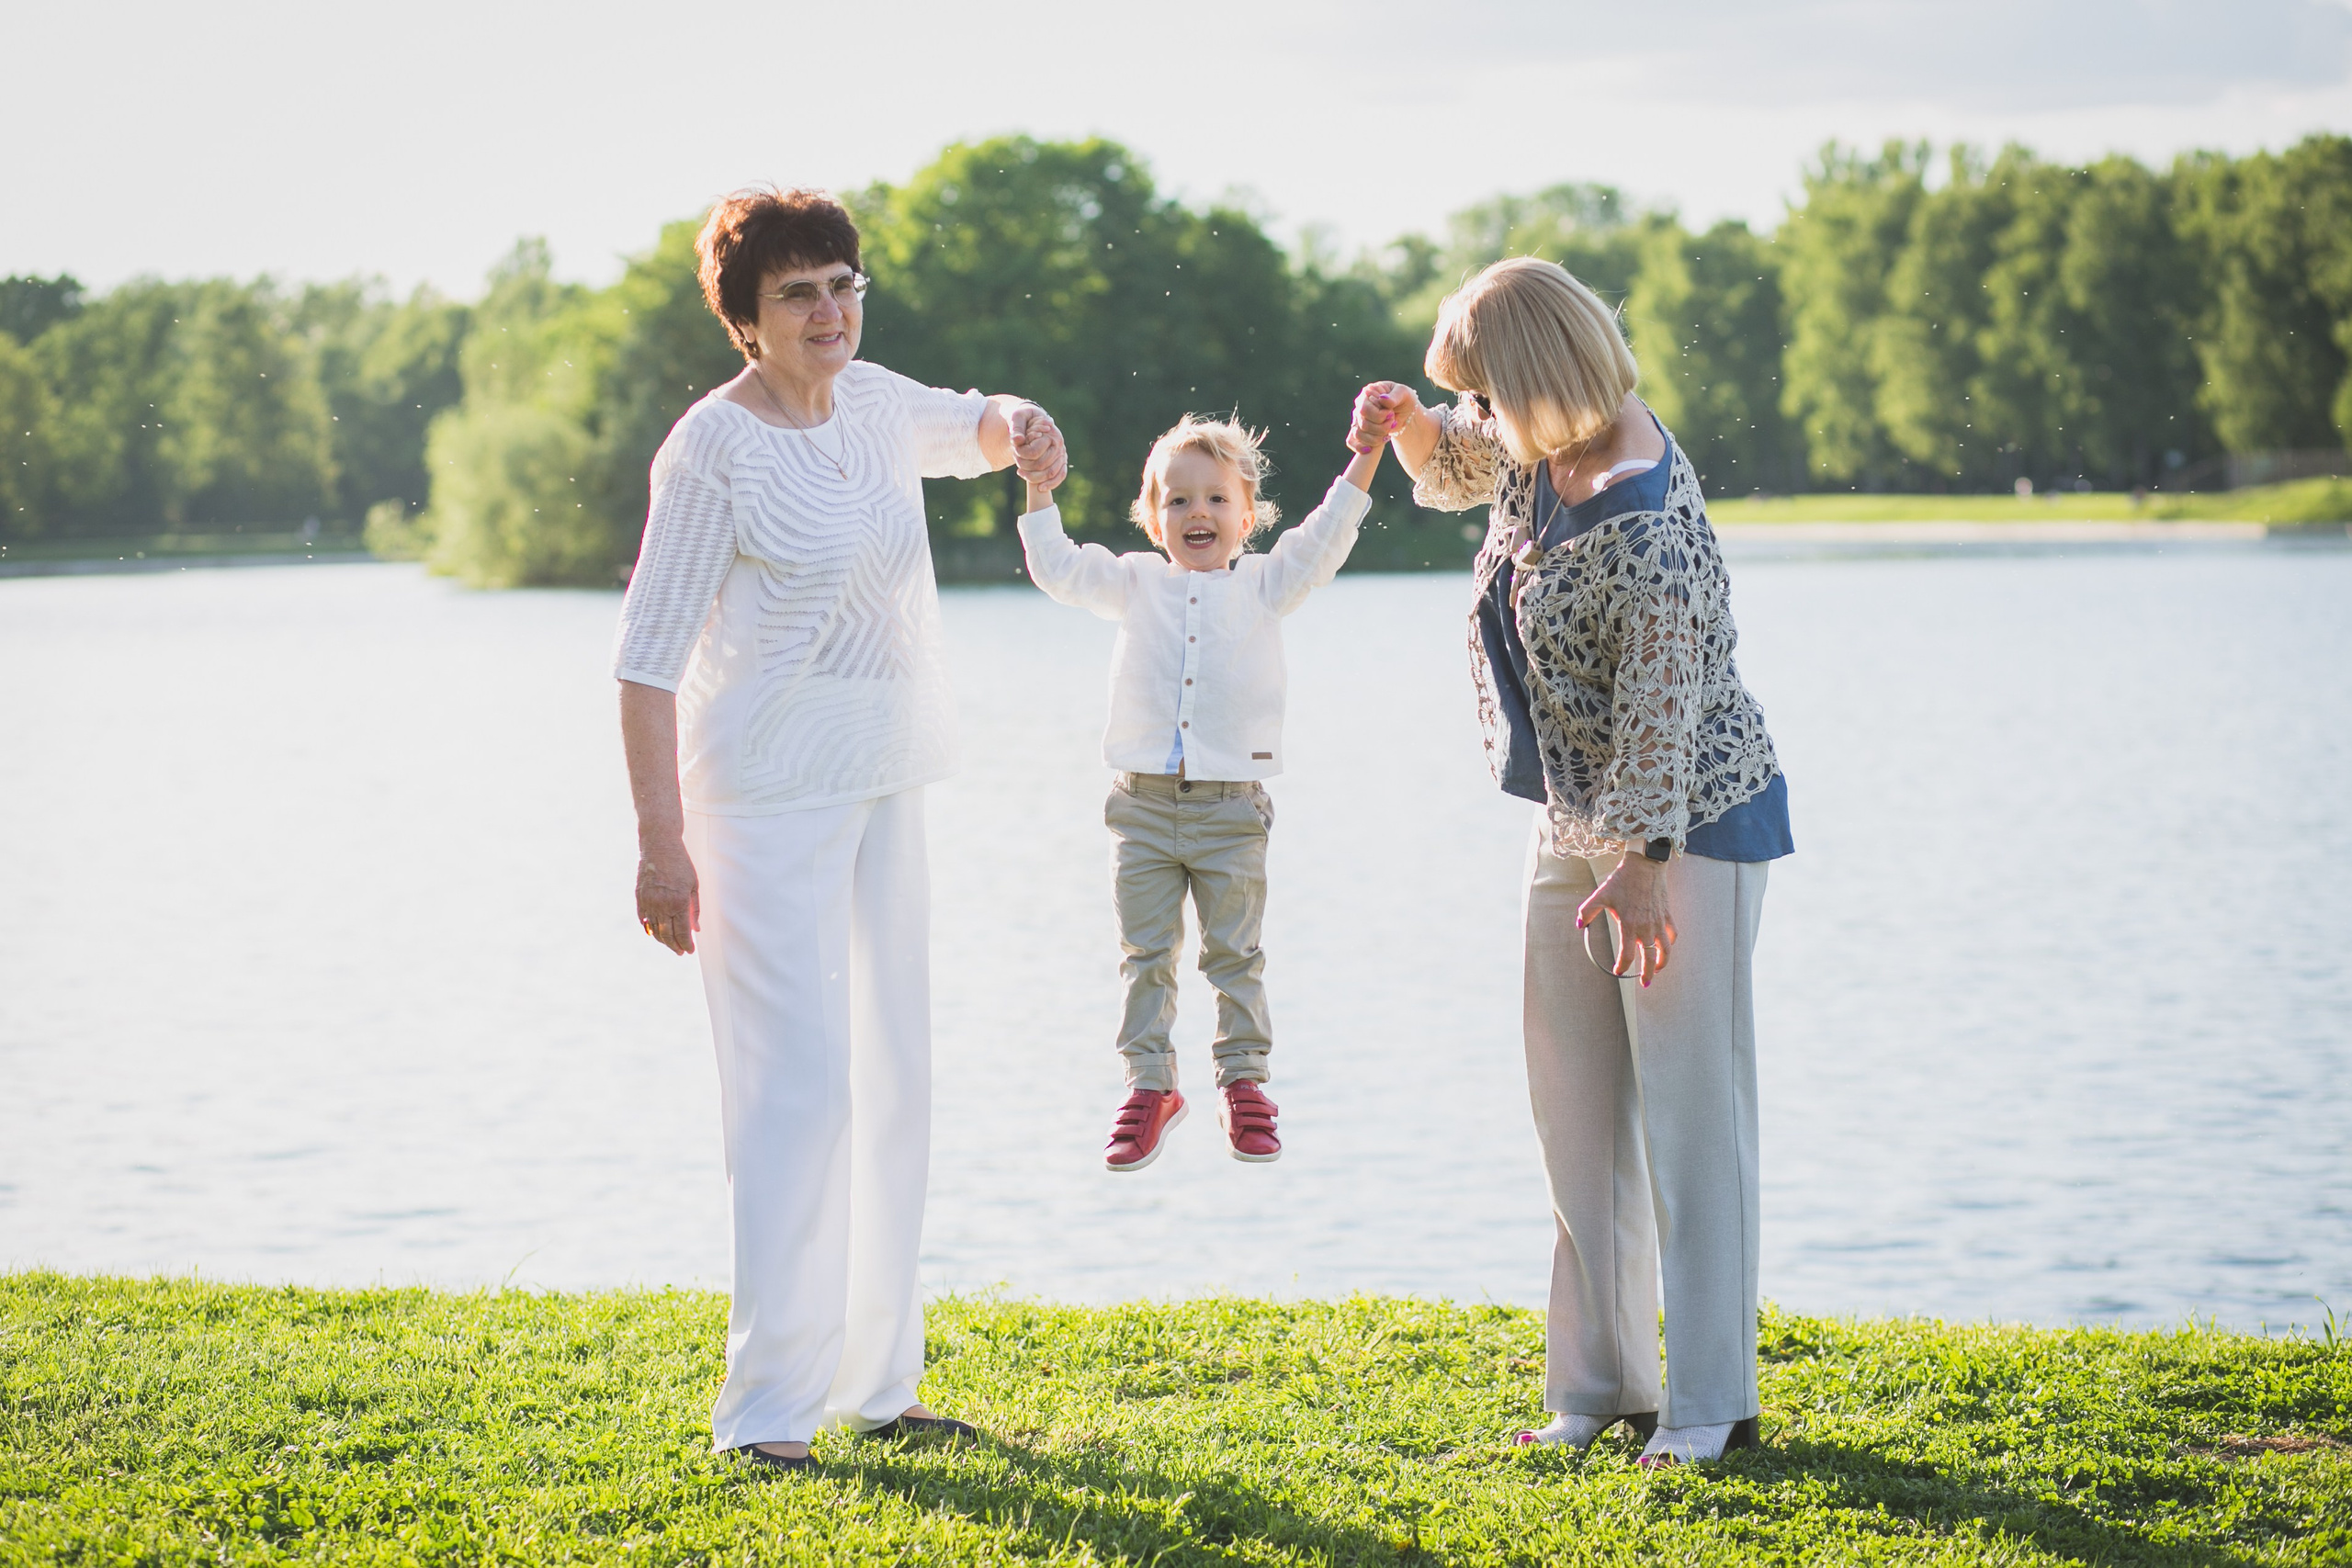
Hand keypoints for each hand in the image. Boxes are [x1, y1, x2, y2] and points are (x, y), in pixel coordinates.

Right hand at [636, 839, 699, 954]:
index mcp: (679, 902)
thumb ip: (695, 909)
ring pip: (655, 930)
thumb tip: (696, 929)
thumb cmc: (680, 864)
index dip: (687, 944)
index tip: (690, 951)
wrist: (659, 845)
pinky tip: (656, 933)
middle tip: (681, 952)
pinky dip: (650, 929)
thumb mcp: (694, 885)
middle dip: (675, 946)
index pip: (683, 932)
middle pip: (667, 935)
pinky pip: (643, 920)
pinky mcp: (639, 898)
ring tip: (670, 944)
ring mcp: (648, 902)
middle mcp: (662, 904)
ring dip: (663, 940)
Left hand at [1010, 404, 1066, 490]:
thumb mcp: (1018, 417)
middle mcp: (1060, 444)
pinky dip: (1051, 484)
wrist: (1032, 419)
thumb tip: (1018, 440)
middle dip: (1027, 468)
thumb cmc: (1024, 417)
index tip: (1015, 453)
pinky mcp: (1062, 461)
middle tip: (1017, 466)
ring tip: (1021, 473)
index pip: (1035, 453)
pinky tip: (1040, 488)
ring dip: (1035, 478)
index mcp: (1051, 433)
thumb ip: (1017, 427)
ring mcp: (1062, 453)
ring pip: (1052, 473)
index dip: (1022, 456)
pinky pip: (1061, 475)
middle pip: (1043, 465)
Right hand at [1351, 381, 1420, 452]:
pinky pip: (1351, 440)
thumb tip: (1383, 399)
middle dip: (1381, 428)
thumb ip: (1394, 396)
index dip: (1378, 416)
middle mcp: (1360, 406)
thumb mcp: (1403, 393)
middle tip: (1392, 422)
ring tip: (1388, 433)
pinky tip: (1370, 449)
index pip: (1364, 409)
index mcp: (1368, 393)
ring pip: (1359, 434)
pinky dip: (1360, 447)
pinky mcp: (1360, 430)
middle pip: (1363, 423)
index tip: (1391, 413)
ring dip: (1376, 438)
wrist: (1407, 412)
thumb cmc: (1404, 398)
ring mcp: (1359, 418)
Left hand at [1575, 851, 1675, 986]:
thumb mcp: (1601, 895)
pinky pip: (1672, 934)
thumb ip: (1588, 911)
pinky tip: (1666, 947)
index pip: (1627, 955)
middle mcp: (1646, 927)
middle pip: (1649, 958)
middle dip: (1647, 974)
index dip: (1622, 966)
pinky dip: (1670, 943)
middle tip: (1644, 983)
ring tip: (1657, 970)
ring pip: (1665, 950)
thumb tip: (1579, 925)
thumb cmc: (1622, 880)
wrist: (1645, 865)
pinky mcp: (1667, 915)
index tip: (1619, 971)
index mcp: (1629, 925)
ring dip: (1662, 963)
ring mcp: (1659, 922)